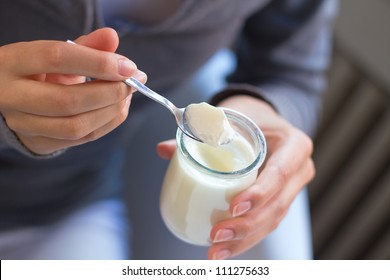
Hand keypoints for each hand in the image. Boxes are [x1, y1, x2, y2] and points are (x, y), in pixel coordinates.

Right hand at [0, 28, 145, 154]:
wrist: (14, 99)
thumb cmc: (39, 71)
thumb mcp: (57, 53)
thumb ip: (85, 45)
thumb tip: (112, 37)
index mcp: (12, 62)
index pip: (56, 58)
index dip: (98, 62)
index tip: (128, 66)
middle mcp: (11, 96)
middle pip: (68, 100)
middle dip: (110, 92)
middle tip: (134, 82)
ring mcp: (23, 125)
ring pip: (76, 126)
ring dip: (112, 110)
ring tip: (127, 95)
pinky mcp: (40, 143)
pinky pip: (83, 138)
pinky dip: (109, 123)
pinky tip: (118, 108)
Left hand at [157, 95, 314, 259]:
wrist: (264, 123)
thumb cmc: (249, 117)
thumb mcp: (231, 117)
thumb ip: (199, 132)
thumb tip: (163, 149)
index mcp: (294, 145)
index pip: (280, 173)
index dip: (259, 193)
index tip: (233, 207)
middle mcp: (299, 170)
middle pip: (277, 205)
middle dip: (246, 226)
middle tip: (216, 235)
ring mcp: (291, 190)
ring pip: (271, 221)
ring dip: (243, 240)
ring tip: (215, 251)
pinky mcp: (278, 202)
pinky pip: (265, 224)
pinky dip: (244, 239)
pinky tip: (223, 251)